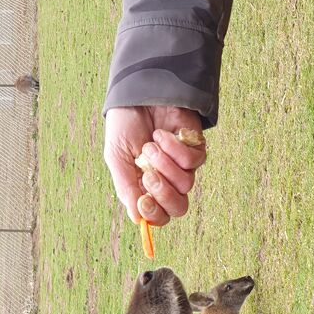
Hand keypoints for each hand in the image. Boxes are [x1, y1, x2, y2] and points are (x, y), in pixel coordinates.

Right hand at [104, 106, 206, 225]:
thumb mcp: (117, 158)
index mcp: (147, 187)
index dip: (154, 214)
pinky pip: (192, 162)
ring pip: (185, 184)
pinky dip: (173, 148)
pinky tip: (161, 134)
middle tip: (149, 175)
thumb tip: (137, 219)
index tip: (143, 200)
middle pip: (179, 208)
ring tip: (150, 145)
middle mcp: (168, 180)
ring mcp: (183, 166)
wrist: (136, 95)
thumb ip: (126, 187)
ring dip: (164, 164)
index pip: (160, 215)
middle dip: (164, 194)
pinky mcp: (196, 149)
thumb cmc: (125, 126)